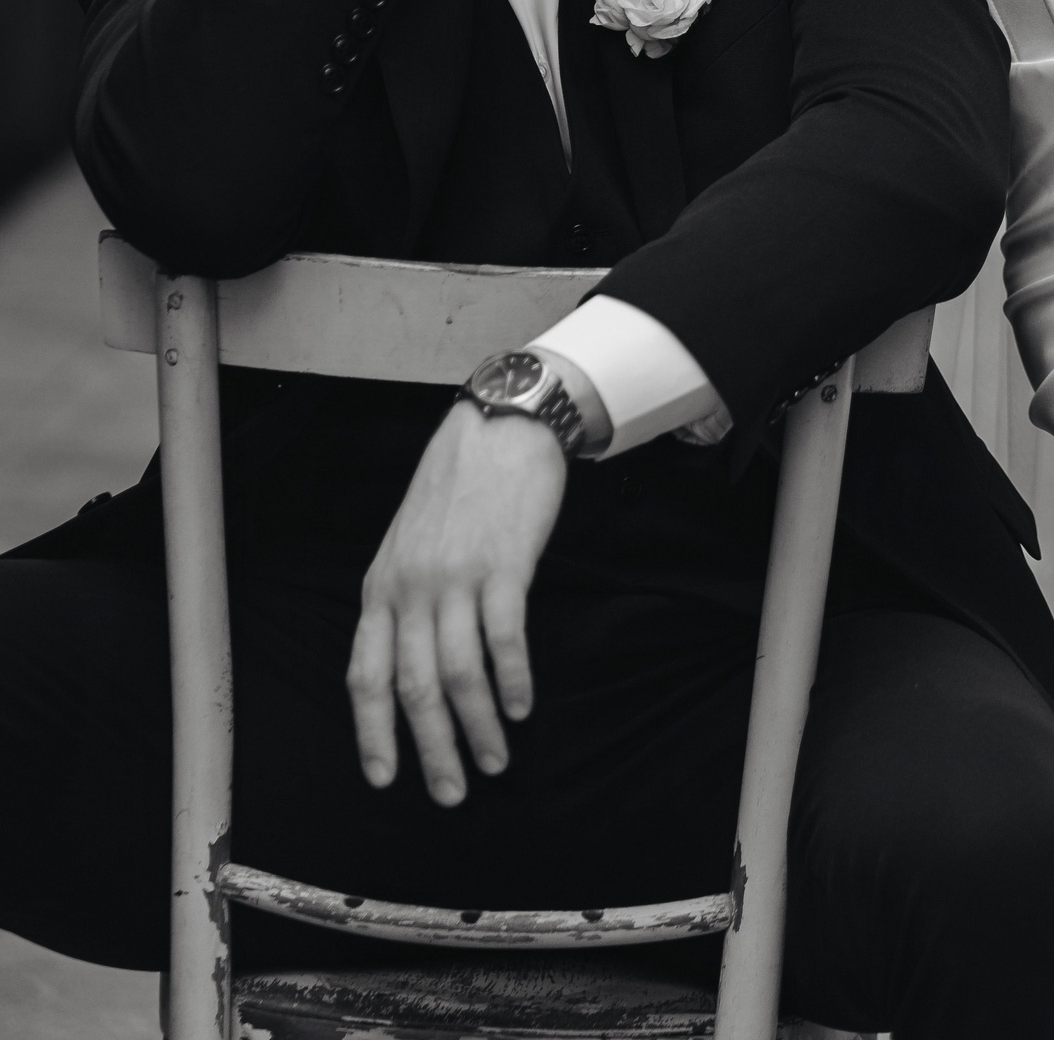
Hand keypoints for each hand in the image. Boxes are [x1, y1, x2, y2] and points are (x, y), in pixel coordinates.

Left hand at [348, 400, 566, 803]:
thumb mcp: (407, 541)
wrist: (499, 426)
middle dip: (431, 750)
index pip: (366, 676)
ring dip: (478, 727)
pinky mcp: (503, 565)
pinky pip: (505, 638)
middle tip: (451, 792)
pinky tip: (522, 705)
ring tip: (496, 759)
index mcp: (381, 587)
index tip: (386, 779)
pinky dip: (513, 680)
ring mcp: (456, 577)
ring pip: (459, 674)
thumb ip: (402, 598)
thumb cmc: (456, 485)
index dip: (373, 733)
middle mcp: (411, 588)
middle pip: (414, 688)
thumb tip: (406, 665)